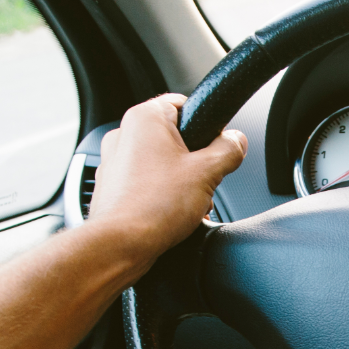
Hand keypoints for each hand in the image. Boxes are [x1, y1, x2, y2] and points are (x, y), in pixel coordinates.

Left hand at [88, 94, 247, 261]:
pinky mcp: (111, 187)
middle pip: (173, 137)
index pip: (183, 104)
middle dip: (193, 161)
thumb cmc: (153, 206)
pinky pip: (145, 183)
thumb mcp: (208, 173)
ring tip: (188, 202)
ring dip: (180, 181)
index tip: (216, 144)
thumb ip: (228, 150)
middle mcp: (123, 134)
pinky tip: (172, 214)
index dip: (205, 125)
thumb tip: (236, 141)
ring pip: (160, 162)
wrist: (121, 245)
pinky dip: (161, 195)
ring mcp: (113, 161)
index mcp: (144, 118)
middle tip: (203, 180)